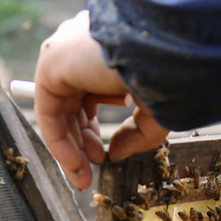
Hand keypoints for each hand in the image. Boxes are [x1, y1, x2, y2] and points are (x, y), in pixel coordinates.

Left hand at [34, 11, 168, 188]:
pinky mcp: (52, 64)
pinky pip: (47, 113)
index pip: (86, 92)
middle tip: (93, 166)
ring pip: (56, 111)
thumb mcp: (156, 111)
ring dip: (69, 148)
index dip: (92, 128)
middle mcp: (80, 46)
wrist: (170, 48)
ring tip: (83, 174)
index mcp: (104, 48)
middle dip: (81, 141)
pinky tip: (76, 165)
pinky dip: (59, 143)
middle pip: (69, 104)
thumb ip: (135, 134)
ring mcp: (64, 52)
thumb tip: (114, 153)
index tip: (104, 155)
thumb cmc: (172, 71)